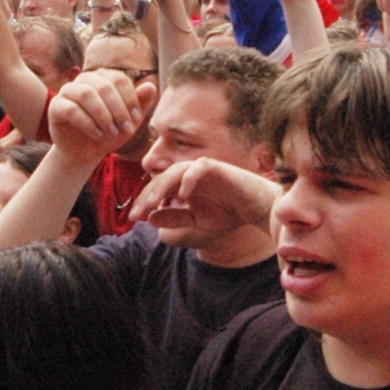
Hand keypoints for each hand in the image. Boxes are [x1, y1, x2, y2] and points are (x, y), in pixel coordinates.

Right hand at [45, 69, 155, 163]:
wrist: (85, 153)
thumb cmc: (108, 133)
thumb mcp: (128, 121)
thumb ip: (140, 103)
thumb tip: (151, 86)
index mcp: (102, 78)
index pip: (118, 79)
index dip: (130, 98)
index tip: (136, 119)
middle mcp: (83, 80)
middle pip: (104, 86)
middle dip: (118, 110)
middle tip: (126, 129)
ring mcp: (67, 91)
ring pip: (87, 94)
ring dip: (103, 115)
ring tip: (112, 132)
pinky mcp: (56, 107)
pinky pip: (72, 110)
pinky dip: (88, 124)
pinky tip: (98, 135)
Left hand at [128, 157, 275, 236]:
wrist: (256, 209)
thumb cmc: (228, 215)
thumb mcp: (196, 223)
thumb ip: (175, 219)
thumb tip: (150, 217)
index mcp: (182, 185)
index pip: (157, 189)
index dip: (144, 202)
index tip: (133, 218)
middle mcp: (189, 174)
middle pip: (161, 179)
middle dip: (147, 195)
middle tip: (137, 213)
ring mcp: (202, 169)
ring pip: (175, 170)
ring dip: (163, 186)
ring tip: (154, 204)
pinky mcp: (216, 167)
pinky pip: (198, 168)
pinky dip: (188, 180)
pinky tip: (183, 197)